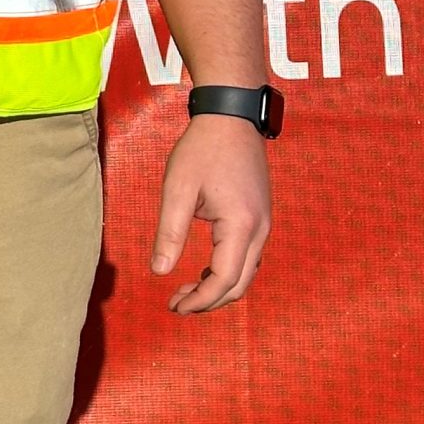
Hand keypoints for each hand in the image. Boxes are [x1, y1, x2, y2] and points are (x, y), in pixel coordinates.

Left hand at [149, 116, 270, 313]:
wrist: (231, 116)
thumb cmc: (202, 149)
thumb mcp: (178, 189)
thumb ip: (170, 232)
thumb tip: (159, 272)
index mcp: (241, 226)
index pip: (223, 280)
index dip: (199, 301)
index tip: (173, 306)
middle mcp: (260, 230)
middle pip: (239, 284)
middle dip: (209, 301)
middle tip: (176, 303)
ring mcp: (264, 224)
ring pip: (246, 273)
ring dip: (218, 288)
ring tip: (185, 290)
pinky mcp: (260, 217)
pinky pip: (248, 257)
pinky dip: (228, 272)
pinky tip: (203, 269)